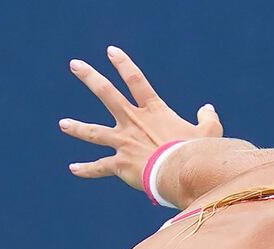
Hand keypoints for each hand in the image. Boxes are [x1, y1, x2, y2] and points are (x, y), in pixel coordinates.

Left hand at [59, 46, 222, 190]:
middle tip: (75, 65)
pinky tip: (74, 169)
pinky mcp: (120, 164)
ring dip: (77, 127)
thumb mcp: (210, 131)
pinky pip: (99, 167)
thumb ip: (208, 118)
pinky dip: (87, 169)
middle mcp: (134, 122)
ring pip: (94, 132)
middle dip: (90, 78)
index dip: (123, 64)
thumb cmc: (197, 151)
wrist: (180, 171)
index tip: (111, 51)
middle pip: (107, 94)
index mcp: (154, 111)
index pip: (136, 80)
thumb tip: (207, 108)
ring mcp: (124, 142)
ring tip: (63, 124)